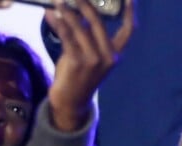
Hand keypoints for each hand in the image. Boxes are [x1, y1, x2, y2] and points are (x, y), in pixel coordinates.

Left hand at [45, 0, 133, 130]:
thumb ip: (85, 35)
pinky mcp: (78, 62)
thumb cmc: (79, 74)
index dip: (130, 12)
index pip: (128, 30)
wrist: (71, 100)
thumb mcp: (88, 54)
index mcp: (115, 54)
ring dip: (67, 11)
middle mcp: (108, 56)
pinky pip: (67, 35)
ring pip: (80, 27)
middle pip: (98, 22)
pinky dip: (58, 23)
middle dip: (85, 4)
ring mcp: (94, 60)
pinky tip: (51, 15)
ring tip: (57, 2)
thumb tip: (69, 9)